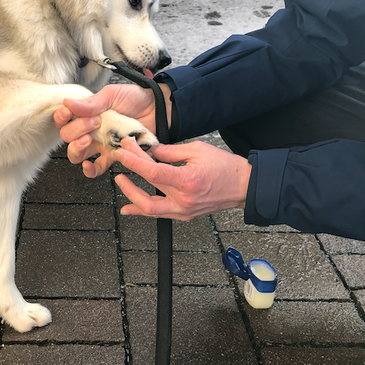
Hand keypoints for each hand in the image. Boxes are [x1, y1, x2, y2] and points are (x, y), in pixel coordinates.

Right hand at [54, 83, 169, 177]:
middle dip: (75, 130)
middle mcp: (91, 130)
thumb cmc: (136, 99)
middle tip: (92, 123)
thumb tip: (68, 102)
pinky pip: (97, 168)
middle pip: (68, 137)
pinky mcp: (113, 155)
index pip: (65, 119)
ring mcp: (101, 144)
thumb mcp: (112, 95)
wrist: (159, 109)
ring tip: (88, 140)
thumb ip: (91, 102)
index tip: (68, 112)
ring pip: (77, 154)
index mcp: (87, 113)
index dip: (62, 118)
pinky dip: (90, 170)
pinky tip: (89, 165)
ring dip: (77, 149)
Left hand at [114, 139, 250, 219]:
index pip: (152, 172)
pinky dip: (141, 210)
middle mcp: (184, 200)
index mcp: (187, 180)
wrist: (244, 186)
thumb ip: (170, 152)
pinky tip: (128, 208)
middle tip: (121, 158)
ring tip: (121, 181)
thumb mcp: (197, 150)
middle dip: (130, 171)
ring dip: (131, 195)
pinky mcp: (184, 215)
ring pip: (149, 208)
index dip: (133, 161)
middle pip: (148, 187)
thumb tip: (151, 151)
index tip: (122, 151)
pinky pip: (158, 214)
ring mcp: (183, 211)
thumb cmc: (225, 167)